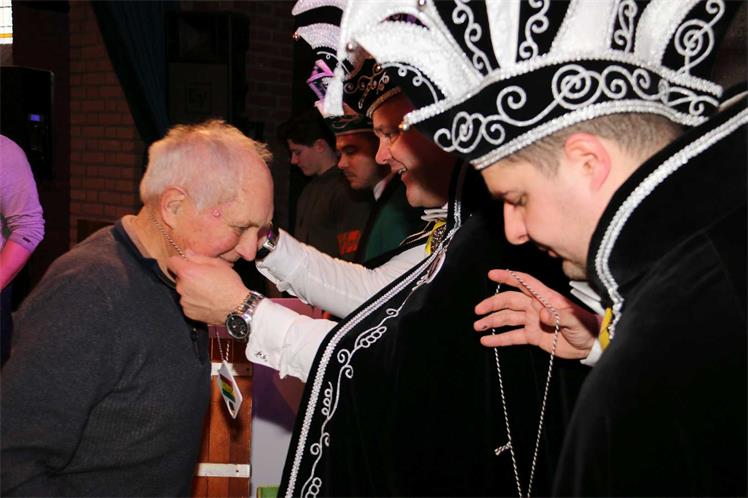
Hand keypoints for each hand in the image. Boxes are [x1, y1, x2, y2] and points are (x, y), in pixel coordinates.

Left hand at [168, 251, 249, 324]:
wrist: (236, 308)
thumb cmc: (229, 285)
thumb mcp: (218, 264)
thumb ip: (198, 257)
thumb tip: (187, 253)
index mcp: (187, 272)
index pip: (172, 262)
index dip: (179, 261)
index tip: (186, 263)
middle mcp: (182, 287)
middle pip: (179, 277)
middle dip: (189, 276)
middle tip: (205, 278)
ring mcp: (184, 301)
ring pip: (184, 291)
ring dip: (192, 289)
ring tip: (209, 291)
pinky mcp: (188, 312)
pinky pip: (188, 303)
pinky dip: (195, 301)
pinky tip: (208, 300)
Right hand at [474, 269, 597, 359]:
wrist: (590, 345)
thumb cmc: (586, 328)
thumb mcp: (576, 321)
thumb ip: (560, 316)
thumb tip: (543, 313)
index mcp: (545, 298)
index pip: (524, 283)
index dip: (508, 277)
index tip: (492, 275)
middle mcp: (535, 307)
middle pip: (510, 301)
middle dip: (493, 304)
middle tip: (478, 310)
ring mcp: (532, 321)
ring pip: (508, 318)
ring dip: (492, 321)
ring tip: (477, 326)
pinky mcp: (532, 336)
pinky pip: (513, 336)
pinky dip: (499, 339)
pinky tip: (486, 341)